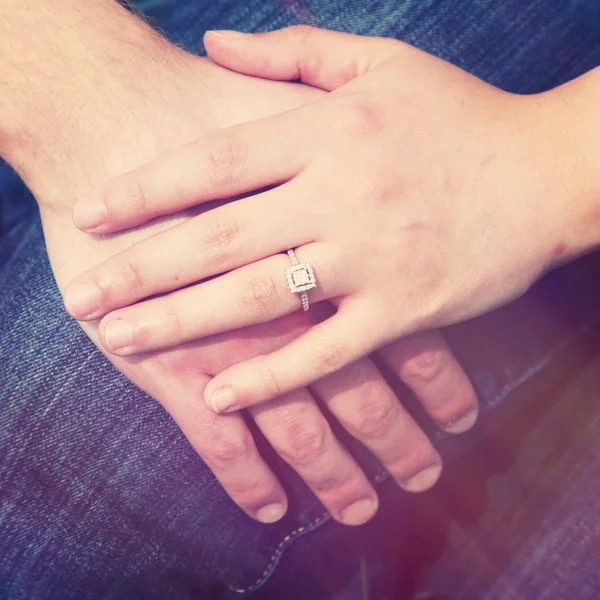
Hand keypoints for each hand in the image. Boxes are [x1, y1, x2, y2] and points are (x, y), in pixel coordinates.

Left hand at [65, 26, 563, 413]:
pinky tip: (219, 398)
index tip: (95, 214)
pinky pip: (326, 352)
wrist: (548, 173)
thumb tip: (212, 44)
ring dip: (184, 324)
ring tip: (124, 342)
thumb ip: (292, 52)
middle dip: (143, 269)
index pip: (217, 161)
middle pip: (220, 237)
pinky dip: (270, 377)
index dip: (149, 189)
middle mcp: (342, 194)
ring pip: (260, 298)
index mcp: (330, 131)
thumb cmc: (461, 118)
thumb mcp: (381, 64)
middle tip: (84, 297)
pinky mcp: (405, 311)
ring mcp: (373, 258)